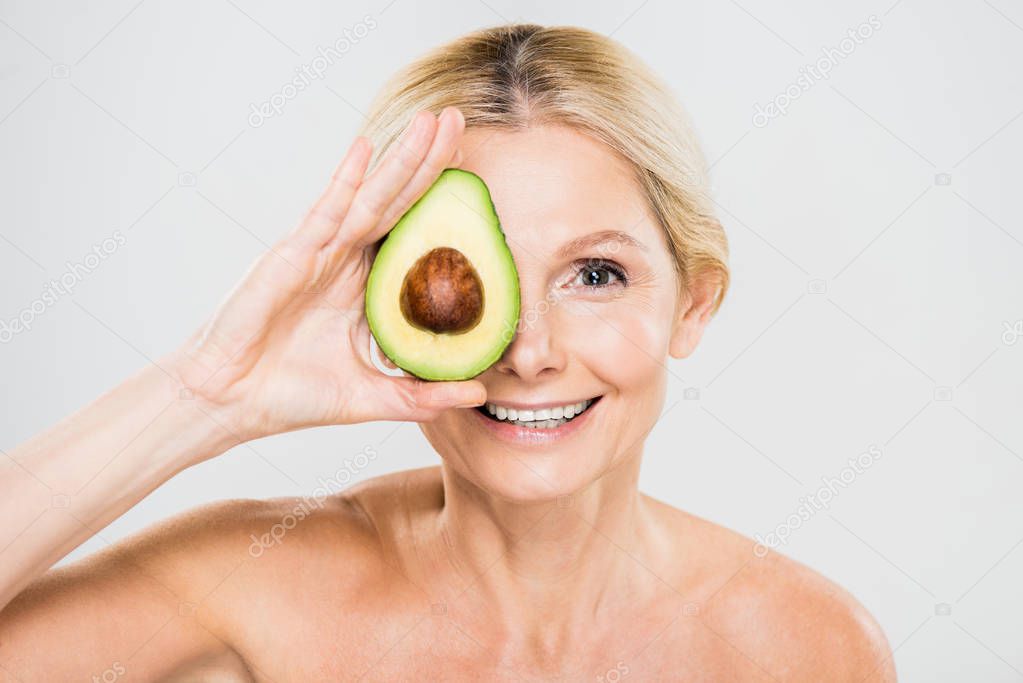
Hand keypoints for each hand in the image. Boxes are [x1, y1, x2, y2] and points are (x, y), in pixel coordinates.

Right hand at [170, 107, 486, 442]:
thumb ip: (423, 393)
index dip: (445, 204)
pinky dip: (345, 179)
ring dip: (401, 157)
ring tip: (431, 120)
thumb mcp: (373, 398)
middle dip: (431, 160)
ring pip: (371, 197)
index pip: (416, 236)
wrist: (232, 403)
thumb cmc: (293, 396)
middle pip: (399, 202)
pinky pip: (325, 212)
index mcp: (369, 289)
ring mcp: (321, 254)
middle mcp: (348, 262)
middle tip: (460, 120)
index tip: (479, 174)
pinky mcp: (292, 256)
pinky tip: (365, 148)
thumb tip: (478, 391)